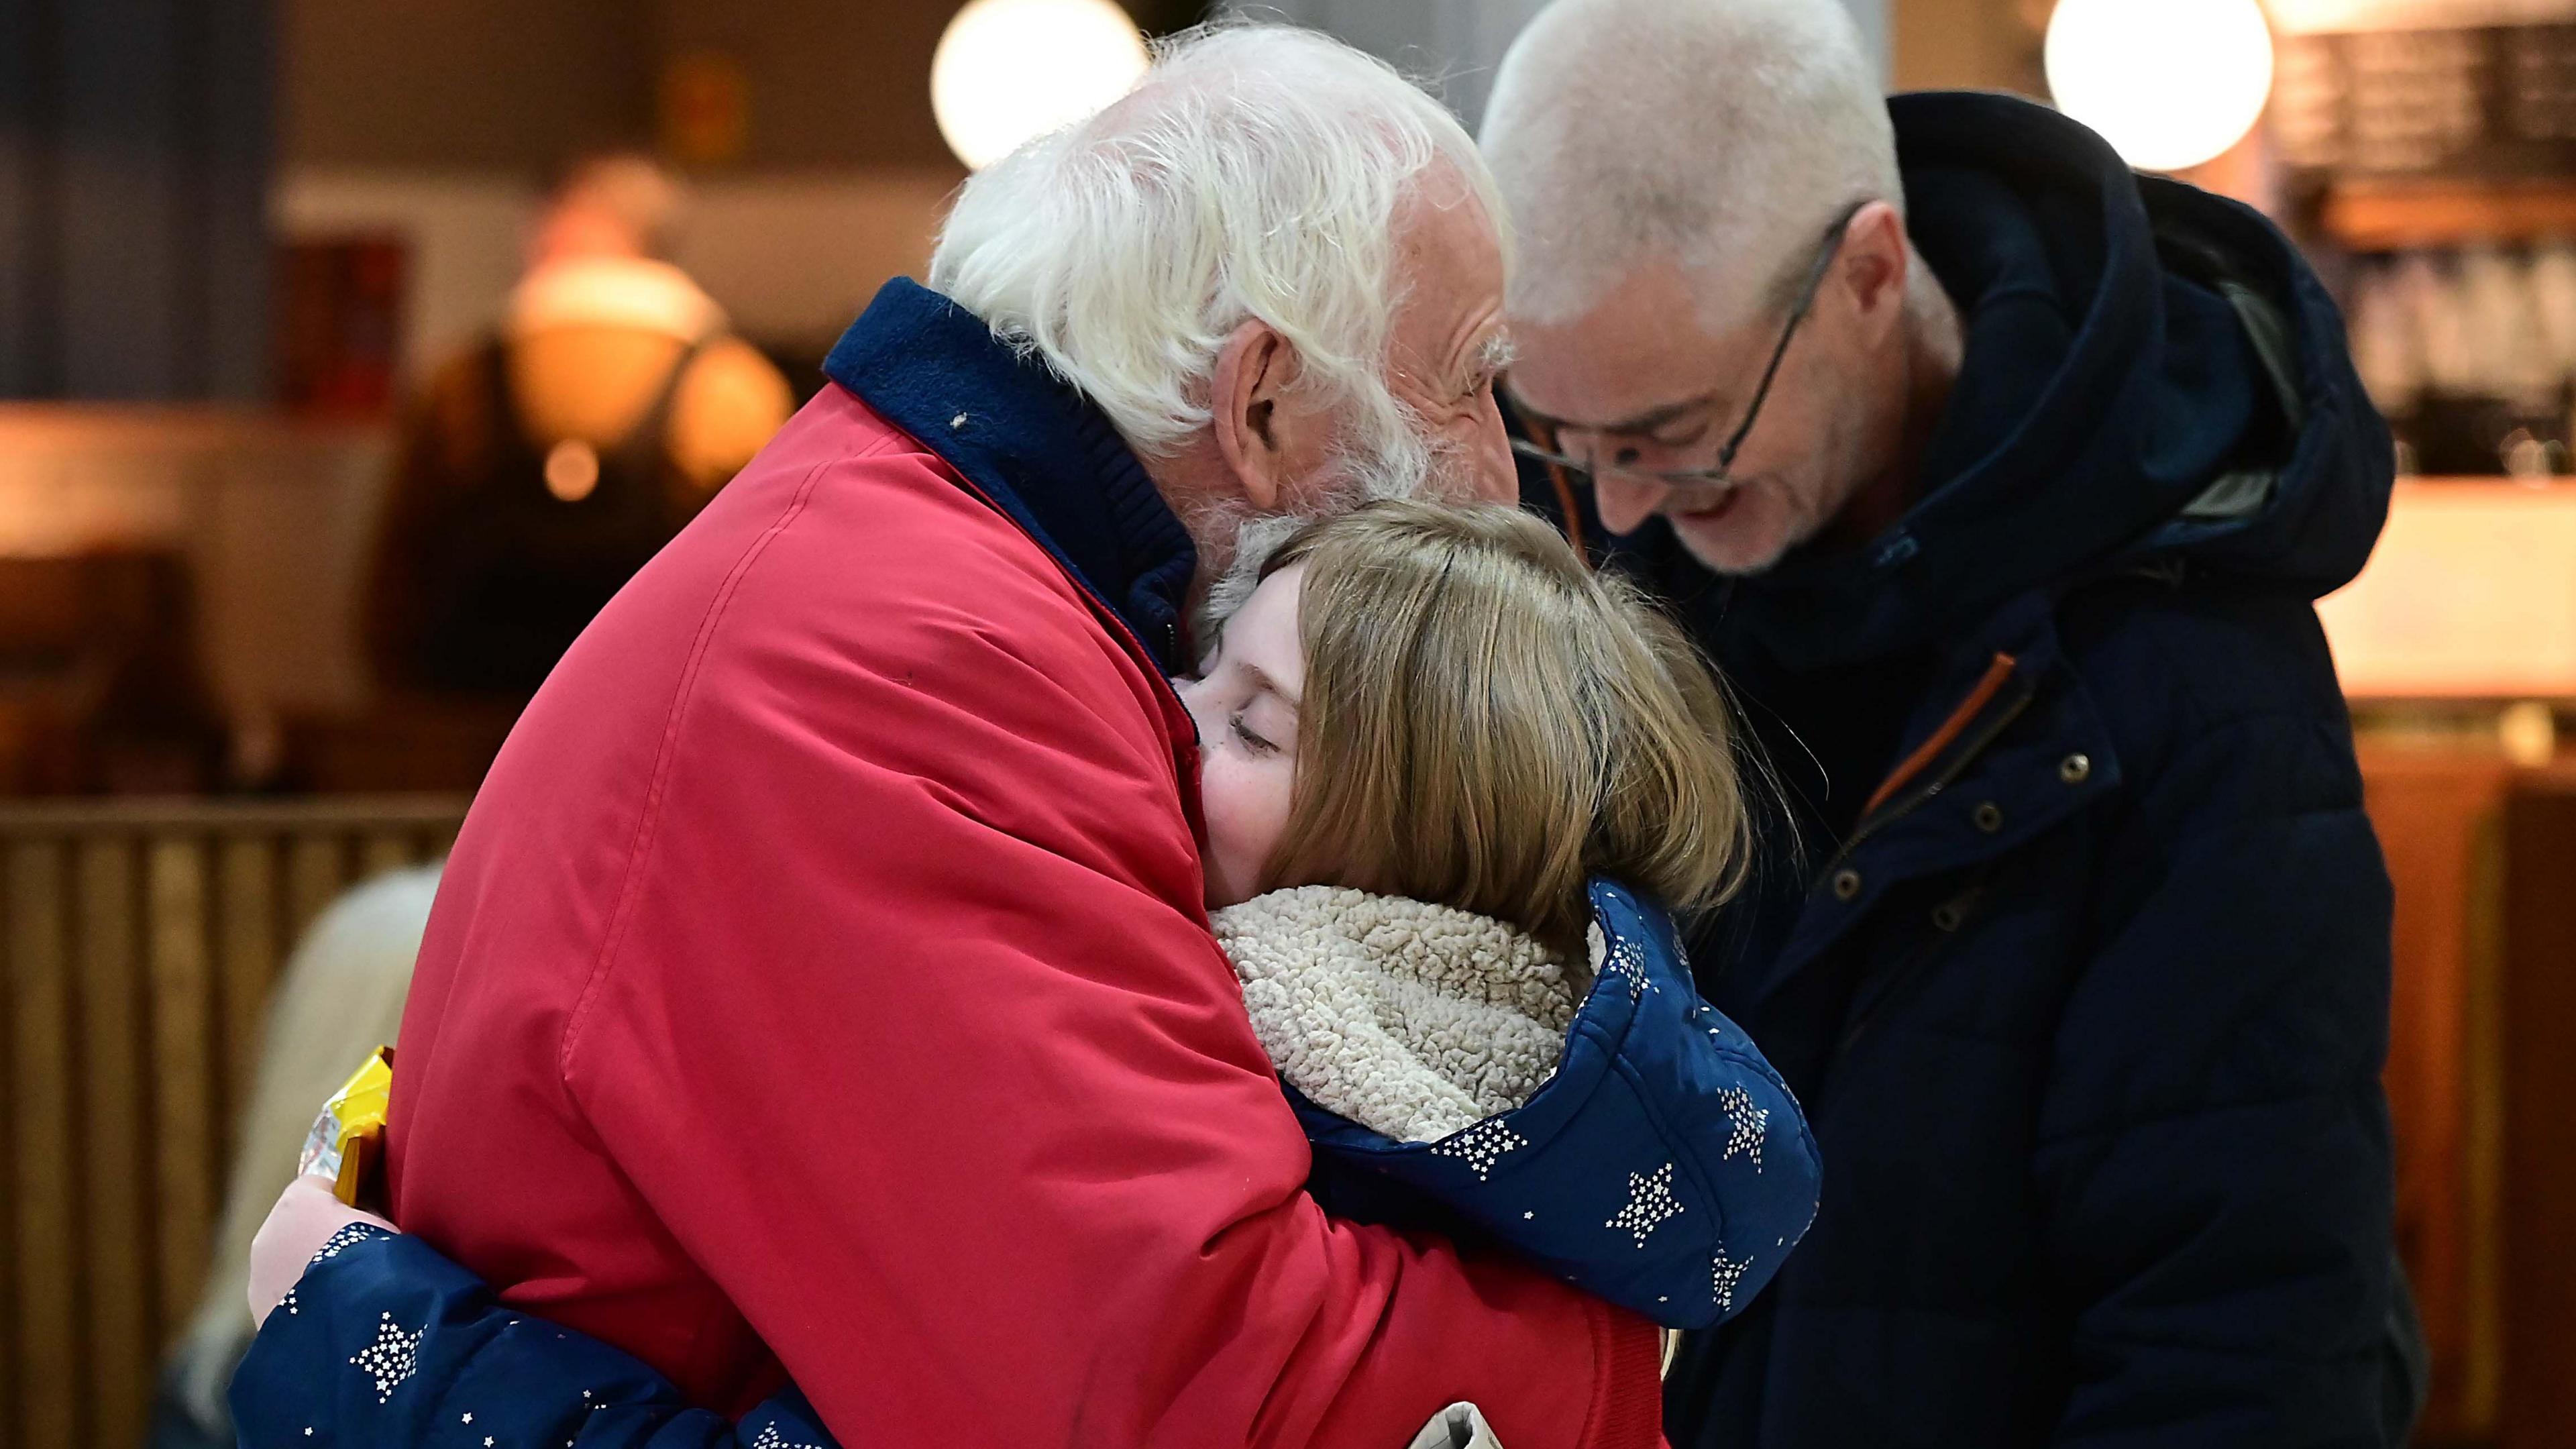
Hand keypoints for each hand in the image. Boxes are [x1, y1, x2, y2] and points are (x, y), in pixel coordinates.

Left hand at [247, 1174, 396, 1325]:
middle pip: (298, 1224)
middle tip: (353, 1257)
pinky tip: (326, 1311)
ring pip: (286, 1261)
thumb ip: (367, 1213)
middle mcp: (269, 1230)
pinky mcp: (258, 1306)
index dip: (346, 1201)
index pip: (321, 1185)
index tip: (366, 1218)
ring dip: (306, 1269)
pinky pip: (282, 1294)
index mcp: (299, 1199)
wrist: (351, 1314)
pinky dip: (299, 1299)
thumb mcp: (384, 1222)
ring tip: (341, 1291)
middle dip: (319, 1236)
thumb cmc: (373, 1257)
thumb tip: (364, 1219)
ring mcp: (259, 1271)